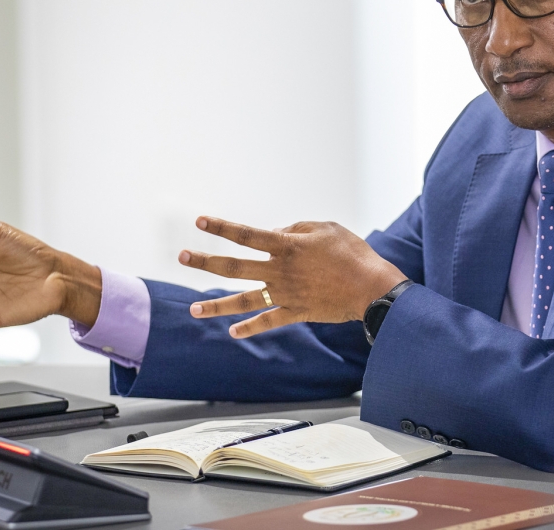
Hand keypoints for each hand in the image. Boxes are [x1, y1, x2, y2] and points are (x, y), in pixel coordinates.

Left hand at [180, 217, 406, 338]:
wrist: (371, 287)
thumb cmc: (352, 252)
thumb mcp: (326, 228)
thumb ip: (297, 228)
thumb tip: (278, 232)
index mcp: (286, 246)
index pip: (246, 235)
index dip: (222, 227)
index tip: (199, 221)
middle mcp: (279, 271)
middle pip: (234, 267)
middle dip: (205, 261)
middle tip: (183, 257)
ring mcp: (285, 294)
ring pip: (243, 300)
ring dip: (216, 305)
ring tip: (193, 308)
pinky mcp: (296, 312)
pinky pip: (268, 321)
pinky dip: (250, 328)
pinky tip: (233, 332)